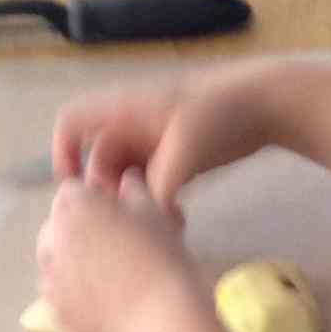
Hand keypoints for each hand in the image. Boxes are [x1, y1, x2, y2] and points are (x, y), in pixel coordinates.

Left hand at [34, 177, 207, 331]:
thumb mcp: (154, 212)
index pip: (73, 192)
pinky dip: (74, 295)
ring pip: (55, 262)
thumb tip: (125, 182)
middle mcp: (51, 238)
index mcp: (72, 205)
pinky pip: (60, 295)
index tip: (116, 216)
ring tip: (106, 278)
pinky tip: (102, 304)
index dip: (94, 202)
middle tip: (111, 248)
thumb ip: (133, 190)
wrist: (161, 324)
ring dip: (72, 263)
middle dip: (77, 231)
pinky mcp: (55, 312)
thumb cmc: (162, 259)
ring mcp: (49, 279)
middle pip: (57, 226)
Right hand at [52, 64, 282, 212]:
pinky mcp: (173, 158)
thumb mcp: (186, 149)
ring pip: (125, 179)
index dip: (63, 155)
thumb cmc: (222, 113)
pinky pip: (150, 186)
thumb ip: (158, 186)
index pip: (72, 124)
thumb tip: (141, 222)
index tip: (75, 193)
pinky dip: (156, 205)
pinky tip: (178, 222)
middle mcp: (132, 124)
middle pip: (98, 163)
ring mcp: (152, 142)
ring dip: (134, 205)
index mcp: (124, 109)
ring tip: (158, 227)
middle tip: (128, 224)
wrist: (267, 104)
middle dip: (108, 194)